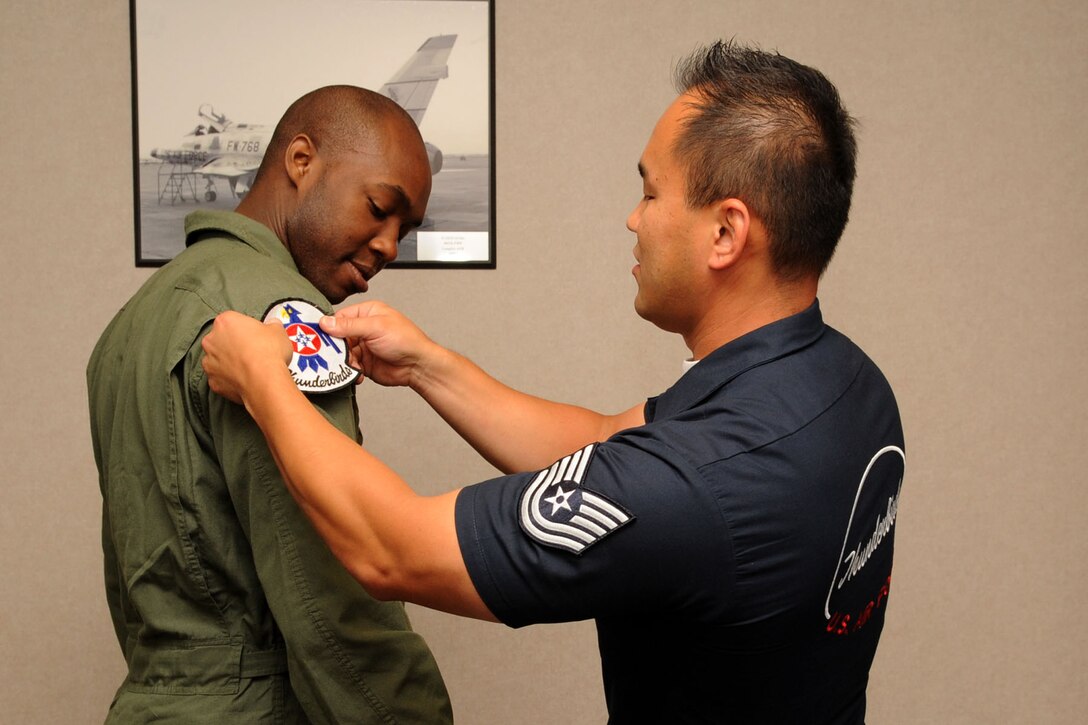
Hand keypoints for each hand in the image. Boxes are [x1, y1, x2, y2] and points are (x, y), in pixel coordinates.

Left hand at [202, 311, 292, 402]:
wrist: (264, 381)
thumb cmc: (268, 353)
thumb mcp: (278, 330)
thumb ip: (272, 325)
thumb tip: (273, 325)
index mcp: (225, 321)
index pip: (233, 320)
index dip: (245, 328)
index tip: (255, 335)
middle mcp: (212, 340)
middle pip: (221, 339)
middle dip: (233, 344)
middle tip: (252, 350)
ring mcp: (209, 362)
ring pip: (218, 359)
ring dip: (229, 361)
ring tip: (249, 367)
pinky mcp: (212, 381)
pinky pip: (220, 378)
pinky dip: (229, 378)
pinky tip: (244, 379)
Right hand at [320, 301, 435, 387]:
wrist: (418, 366)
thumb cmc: (405, 340)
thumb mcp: (375, 327)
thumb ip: (349, 325)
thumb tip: (325, 322)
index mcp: (367, 313)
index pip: (339, 317)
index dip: (328, 327)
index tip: (318, 336)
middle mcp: (363, 328)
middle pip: (337, 337)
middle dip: (334, 347)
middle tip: (331, 355)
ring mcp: (363, 346)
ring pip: (341, 353)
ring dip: (342, 361)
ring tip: (348, 365)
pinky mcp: (364, 363)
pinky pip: (349, 366)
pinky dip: (349, 371)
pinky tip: (356, 373)